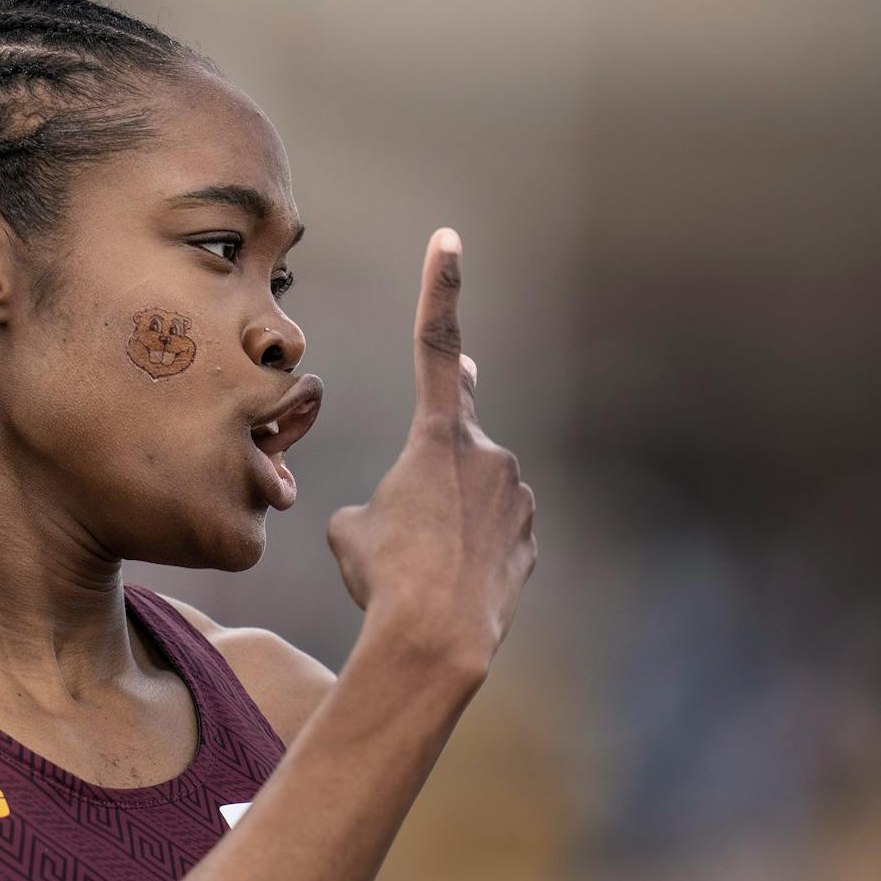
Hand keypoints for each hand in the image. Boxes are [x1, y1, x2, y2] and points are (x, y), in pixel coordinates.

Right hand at [326, 228, 536, 676]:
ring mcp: (516, 496)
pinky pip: (494, 533)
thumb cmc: (384, 576)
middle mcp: (488, 453)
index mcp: (437, 438)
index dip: (440, 289)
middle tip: (423, 483)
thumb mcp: (350, 531)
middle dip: (438, 450)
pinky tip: (452, 585)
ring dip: (449, 518)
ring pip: (475, 493)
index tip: (449, 240)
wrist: (436, 640)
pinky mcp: (529, 537)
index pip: (434, 346)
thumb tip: (391, 515)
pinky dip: (471, 552)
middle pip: (458, 432)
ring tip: (423, 565)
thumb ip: (373, 505)